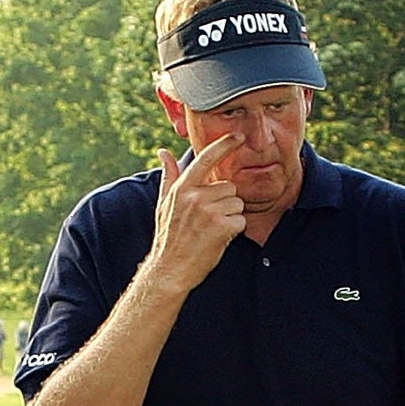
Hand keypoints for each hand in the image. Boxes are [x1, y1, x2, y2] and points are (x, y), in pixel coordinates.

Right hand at [147, 135, 247, 290]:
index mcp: (182, 188)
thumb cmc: (169, 238)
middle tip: (209, 222)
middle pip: (229, 187)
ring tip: (212, 231)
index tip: (237, 136)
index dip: (224, 145)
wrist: (170, 269)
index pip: (205, 159)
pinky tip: (219, 240)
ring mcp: (208, 210)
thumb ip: (169, 177)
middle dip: (226, 202)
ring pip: (237, 204)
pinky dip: (235, 231)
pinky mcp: (221, 226)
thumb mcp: (164, 204)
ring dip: (231, 217)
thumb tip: (163, 152)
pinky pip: (241, 221)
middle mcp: (195, 195)